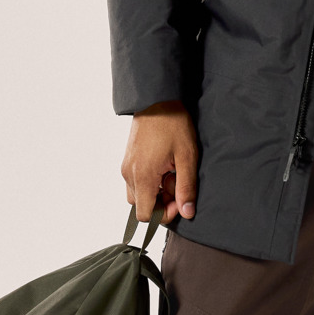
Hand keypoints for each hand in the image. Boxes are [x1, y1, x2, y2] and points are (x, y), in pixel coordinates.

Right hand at [121, 100, 198, 221]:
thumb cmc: (173, 124)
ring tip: (170, 173)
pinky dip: (149, 180)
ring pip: (138, 194)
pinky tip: (163, 165)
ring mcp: (126, 166)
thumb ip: (186, 187)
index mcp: (142, 176)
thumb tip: (187, 213)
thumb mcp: (186, 156)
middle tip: (176, 182)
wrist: (156, 99)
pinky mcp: (127, 160)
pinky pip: (135, 181)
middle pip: (141, 206)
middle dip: (161, 202)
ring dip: (155, 191)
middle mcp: (129, 174)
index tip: (179, 199)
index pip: (145, 215)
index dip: (165, 214)